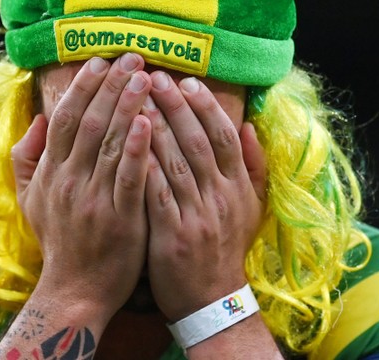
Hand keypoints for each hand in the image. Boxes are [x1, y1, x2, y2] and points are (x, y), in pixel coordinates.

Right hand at [11, 54, 153, 322]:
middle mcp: (69, 180)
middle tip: (131, 57)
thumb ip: (29, 157)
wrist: (75, 290)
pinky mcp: (120, 218)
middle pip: (90, 122)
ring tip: (145, 77)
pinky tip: (150, 122)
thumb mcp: (30, 198)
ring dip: (128, 106)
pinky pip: (128, 177)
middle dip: (110, 85)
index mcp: (51, 172)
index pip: (65, 119)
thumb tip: (39, 119)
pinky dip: (137, 148)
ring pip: (110, 143)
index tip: (99, 61)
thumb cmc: (58, 240)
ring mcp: (94, 199)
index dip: (82, 87)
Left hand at [142, 72, 266, 321]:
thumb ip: (252, 165)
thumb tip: (249, 125)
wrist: (212, 300)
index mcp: (238, 186)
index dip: (206, 106)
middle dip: (176, 106)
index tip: (186, 81)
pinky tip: (126, 144)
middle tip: (154, 77)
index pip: (223, 136)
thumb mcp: (250, 206)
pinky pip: (156, 194)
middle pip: (198, 142)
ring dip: (155, 128)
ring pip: (176, 163)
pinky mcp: (172, 236)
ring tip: (136, 99)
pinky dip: (143, 167)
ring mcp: (196, 216)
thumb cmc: (225, 247)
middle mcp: (220, 197)